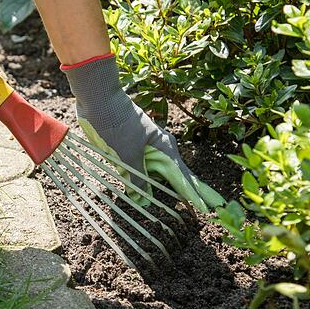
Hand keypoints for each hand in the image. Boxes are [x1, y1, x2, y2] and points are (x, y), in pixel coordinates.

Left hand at [63, 54, 223, 210]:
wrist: (99, 100)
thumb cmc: (117, 124)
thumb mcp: (128, 154)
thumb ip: (137, 178)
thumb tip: (144, 200)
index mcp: (165, 147)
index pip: (184, 177)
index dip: (195, 193)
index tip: (209, 208)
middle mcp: (160, 148)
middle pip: (177, 175)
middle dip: (189, 190)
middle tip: (210, 206)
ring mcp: (146, 147)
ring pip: (159, 173)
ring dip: (165, 187)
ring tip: (180, 204)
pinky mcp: (132, 147)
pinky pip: (143, 168)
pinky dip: (147, 180)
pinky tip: (147, 190)